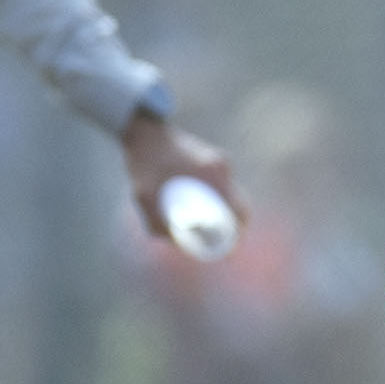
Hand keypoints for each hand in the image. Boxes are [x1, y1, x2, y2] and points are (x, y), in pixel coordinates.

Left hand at [120, 110, 242, 243]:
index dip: (237, 235)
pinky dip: (220, 200)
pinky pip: (223, 186)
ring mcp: (220, 161)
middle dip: (234, 229)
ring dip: (227, 214)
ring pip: (232, 196)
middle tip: (220, 246)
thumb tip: (176, 243)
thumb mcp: (145, 196)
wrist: (145, 132)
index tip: (228, 251)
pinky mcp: (214, 159)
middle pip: (239, 206)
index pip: (239, 212)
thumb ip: (156, 223)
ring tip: (213, 233)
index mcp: (214, 176)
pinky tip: (207, 210)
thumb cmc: (145, 163)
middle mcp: (222, 168)